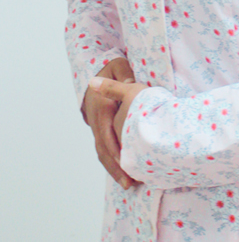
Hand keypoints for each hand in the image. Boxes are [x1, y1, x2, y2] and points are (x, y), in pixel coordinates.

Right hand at [82, 57, 137, 189]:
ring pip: (102, 152)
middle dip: (115, 167)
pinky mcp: (101, 130)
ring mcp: (97, 127)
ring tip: (128, 184)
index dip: (115, 149)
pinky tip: (124, 174)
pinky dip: (112, 162)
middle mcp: (97, 120)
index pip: (106, 132)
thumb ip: (123, 75)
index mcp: (101, 107)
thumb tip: (129, 84)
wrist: (95, 73)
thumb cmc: (110, 70)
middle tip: (129, 183)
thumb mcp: (118, 67)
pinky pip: (104, 149)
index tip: (125, 162)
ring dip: (113, 169)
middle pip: (103, 148)